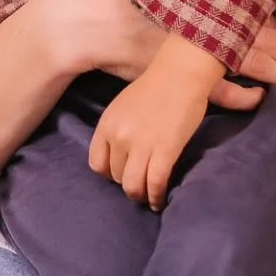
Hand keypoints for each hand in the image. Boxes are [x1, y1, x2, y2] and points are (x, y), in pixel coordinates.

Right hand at [33, 0, 275, 113]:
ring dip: (273, 76)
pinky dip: (237, 96)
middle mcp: (198, 27)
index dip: (275, 27)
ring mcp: (188, 54)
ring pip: (240, 66)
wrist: (80, 24)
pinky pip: (213, 91)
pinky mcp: (172, 76)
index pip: (246, 13)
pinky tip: (254, 99)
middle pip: (253, 43)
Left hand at [88, 36, 223, 209]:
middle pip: (117, 177)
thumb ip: (117, 130)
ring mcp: (141, 145)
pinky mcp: (165, 150)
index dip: (110, 174)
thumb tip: (120, 156)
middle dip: (129, 184)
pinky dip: (157, 197)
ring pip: (133, 186)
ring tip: (150, 196)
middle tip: (142, 185)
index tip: (123, 174)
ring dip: (142, 195)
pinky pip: (155, 184)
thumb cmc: (154, 87)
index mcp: (107, 124)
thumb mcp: (123, 107)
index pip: (97, 164)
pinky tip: (160, 201)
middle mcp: (119, 136)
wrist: (179, 74)